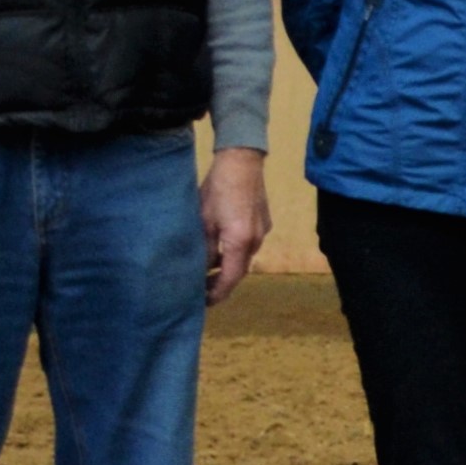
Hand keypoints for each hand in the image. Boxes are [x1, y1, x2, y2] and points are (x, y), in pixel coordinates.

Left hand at [201, 146, 270, 306]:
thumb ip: (205, 249)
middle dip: (222, 281)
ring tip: (209, 268)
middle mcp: (256, 241)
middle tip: (201, 288)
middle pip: (240, 270)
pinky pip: (249, 244)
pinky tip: (222, 245)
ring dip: (229, 265)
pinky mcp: (264, 221)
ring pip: (244, 257)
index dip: (217, 294)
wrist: (242, 162)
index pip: (230, 279)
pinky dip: (236, 251)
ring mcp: (263, 231)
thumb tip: (202, 269)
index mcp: (240, 243)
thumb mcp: (203, 222)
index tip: (202, 303)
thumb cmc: (217, 190)